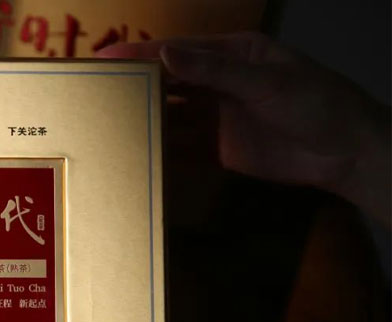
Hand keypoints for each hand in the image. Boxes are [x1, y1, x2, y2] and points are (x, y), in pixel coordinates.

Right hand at [97, 32, 390, 225]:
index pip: (177, 51)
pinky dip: (161, 150)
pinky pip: (182, 148)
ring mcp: (216, 117)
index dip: (139, 53)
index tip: (103, 58)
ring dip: (144, 119)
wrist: (344, 153)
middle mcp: (218, 83)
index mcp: (231, 55)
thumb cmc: (313, 103)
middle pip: (168, 82)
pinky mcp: (218, 149)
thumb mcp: (264, 82)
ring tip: (106, 126)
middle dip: (134, 86)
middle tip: (95, 94)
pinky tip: (136, 154)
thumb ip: (213, 71)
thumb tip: (165, 56)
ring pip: (171, 115)